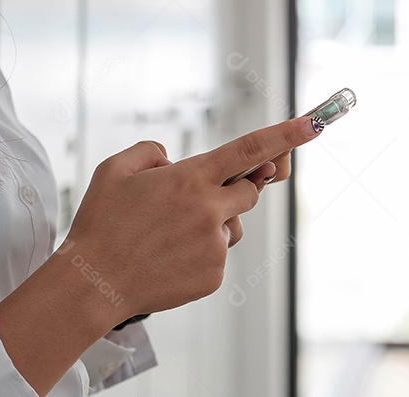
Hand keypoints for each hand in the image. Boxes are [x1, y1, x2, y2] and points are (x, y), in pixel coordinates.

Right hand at [0, 116, 321, 394]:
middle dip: (232, 190)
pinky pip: (219, 254)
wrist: (93, 283)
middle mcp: (210, 210)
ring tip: (167, 237)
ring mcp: (214, 245)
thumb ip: (152, 151)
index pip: (250, 149)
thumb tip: (176, 159)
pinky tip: (168, 258)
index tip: (315, 124)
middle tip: (194, 199)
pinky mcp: (214, 274)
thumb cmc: (101, 224)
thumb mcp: (115, 170)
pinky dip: (200, 253)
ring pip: (232, 226)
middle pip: (250, 191)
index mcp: (191, 179)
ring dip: (212, 224)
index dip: (287, 135)